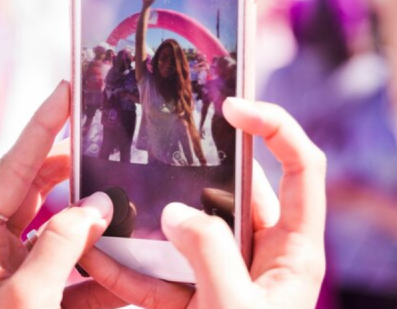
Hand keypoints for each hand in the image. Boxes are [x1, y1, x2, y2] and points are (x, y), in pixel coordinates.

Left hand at [0, 81, 124, 308]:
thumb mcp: (26, 298)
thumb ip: (63, 245)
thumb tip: (99, 204)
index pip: (14, 167)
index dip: (43, 127)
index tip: (68, 91)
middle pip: (43, 191)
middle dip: (79, 173)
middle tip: (111, 147)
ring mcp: (25, 268)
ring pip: (68, 228)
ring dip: (100, 222)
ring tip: (129, 202)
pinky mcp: (50, 293)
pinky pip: (83, 267)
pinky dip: (108, 265)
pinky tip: (134, 261)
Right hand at [76, 97, 326, 308]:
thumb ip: (210, 255)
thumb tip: (178, 213)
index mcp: (295, 249)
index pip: (301, 167)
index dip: (276, 127)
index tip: (232, 107)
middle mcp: (265, 254)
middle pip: (233, 194)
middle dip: (189, 180)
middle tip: (152, 153)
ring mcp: (229, 275)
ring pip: (189, 234)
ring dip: (149, 228)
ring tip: (112, 204)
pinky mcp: (197, 299)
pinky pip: (164, 275)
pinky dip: (132, 271)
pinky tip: (96, 260)